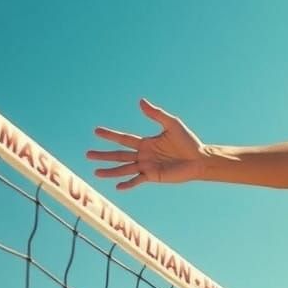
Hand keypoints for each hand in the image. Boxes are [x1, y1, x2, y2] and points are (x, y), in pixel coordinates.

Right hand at [88, 100, 206, 189]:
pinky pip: (137, 180)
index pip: (124, 139)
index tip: (96, 131)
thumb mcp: (172, 124)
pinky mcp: (153, 176)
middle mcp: (143, 155)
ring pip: (124, 169)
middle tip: (87, 154)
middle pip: (119, 155)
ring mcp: (147, 167)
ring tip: (96, 172)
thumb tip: (140, 101)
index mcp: (146, 143)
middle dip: (103, 155)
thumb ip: (156, 114)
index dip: (110, 135)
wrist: (199, 159)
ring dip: (110, 171)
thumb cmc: (187, 141)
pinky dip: (128, 183)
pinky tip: (117, 187)